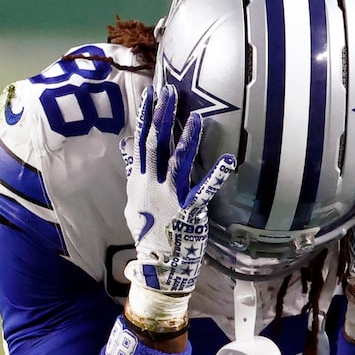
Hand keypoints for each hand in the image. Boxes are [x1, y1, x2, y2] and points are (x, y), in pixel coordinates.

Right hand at [121, 84, 235, 296]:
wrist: (157, 262)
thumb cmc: (148, 231)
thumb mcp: (133, 199)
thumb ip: (132, 170)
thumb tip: (126, 145)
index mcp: (140, 180)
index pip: (141, 141)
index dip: (146, 116)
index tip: (151, 92)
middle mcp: (152, 184)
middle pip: (156, 144)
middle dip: (163, 116)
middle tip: (171, 91)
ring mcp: (170, 197)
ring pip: (177, 161)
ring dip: (186, 137)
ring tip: (196, 116)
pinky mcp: (189, 210)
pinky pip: (204, 189)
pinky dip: (216, 174)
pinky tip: (228, 159)